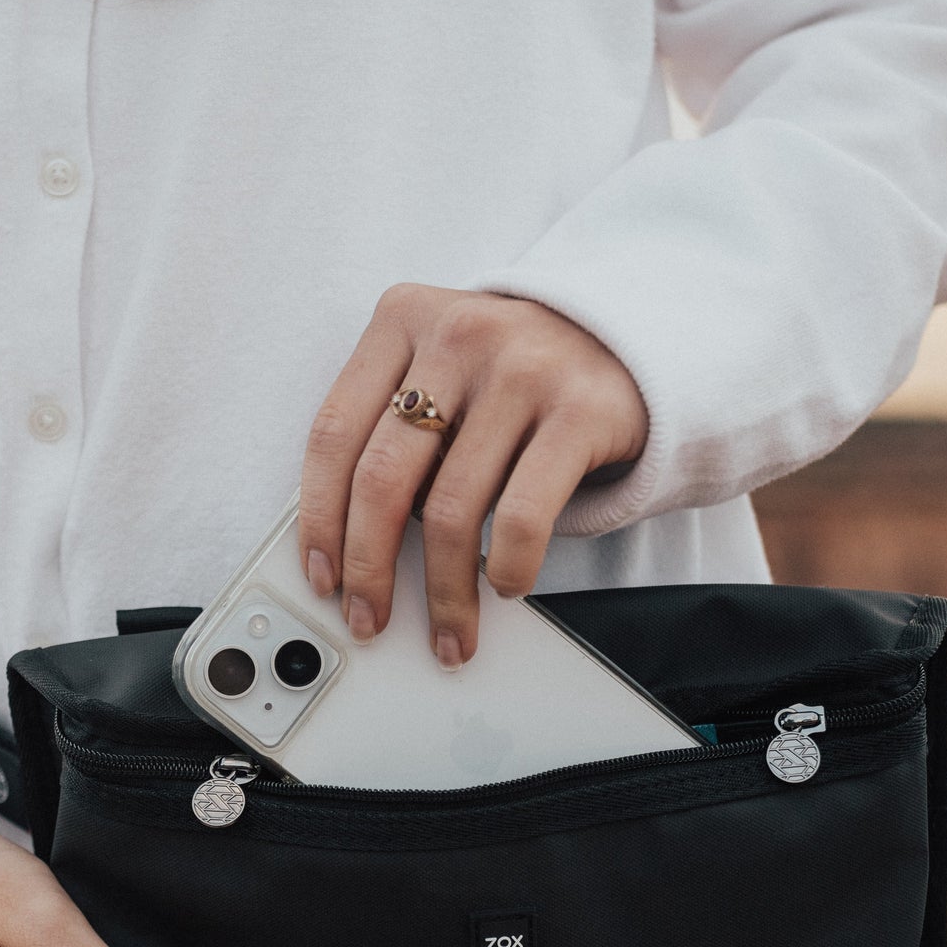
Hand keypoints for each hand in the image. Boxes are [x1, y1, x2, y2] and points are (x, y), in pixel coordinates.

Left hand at [298, 283, 646, 667]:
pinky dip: (507, 567)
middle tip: (369, 617)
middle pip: (382, 477)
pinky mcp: (579, 410)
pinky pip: (522, 515)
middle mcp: (458, 334)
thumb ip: (388, 430)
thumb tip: (345, 544)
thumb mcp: (439, 375)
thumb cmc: (513, 376)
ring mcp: (521, 369)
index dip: (319, 519)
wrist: (627, 344)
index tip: (321, 576)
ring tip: (449, 627)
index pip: (333, 434)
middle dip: (369, 568)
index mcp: (402, 319)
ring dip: (445, 592)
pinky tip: (505, 584)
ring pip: (451, 509)